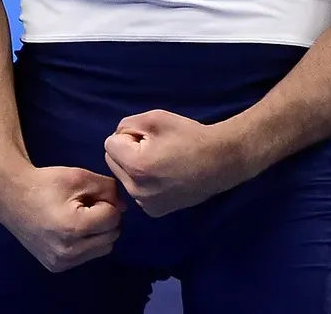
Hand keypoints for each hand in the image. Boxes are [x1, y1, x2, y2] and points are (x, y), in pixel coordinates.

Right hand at [0, 165, 123, 272]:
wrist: (11, 197)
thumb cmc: (45, 183)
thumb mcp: (79, 176)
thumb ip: (108, 189)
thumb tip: (123, 207)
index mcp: (75, 227)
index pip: (113, 218)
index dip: (106, 202)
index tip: (88, 195)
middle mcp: (70, 251)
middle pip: (112, 236)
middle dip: (104, 219)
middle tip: (85, 205)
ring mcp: (62, 262)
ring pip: (103, 249)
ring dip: (98, 233)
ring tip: (80, 217)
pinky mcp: (57, 267)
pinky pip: (87, 257)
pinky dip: (86, 243)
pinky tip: (71, 230)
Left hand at [103, 110, 250, 218]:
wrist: (221, 161)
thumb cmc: (188, 136)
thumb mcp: (153, 118)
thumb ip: (126, 125)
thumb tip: (117, 138)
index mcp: (136, 166)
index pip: (109, 144)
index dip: (128, 136)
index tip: (149, 138)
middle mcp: (137, 190)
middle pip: (113, 162)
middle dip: (127, 152)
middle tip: (155, 148)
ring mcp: (146, 204)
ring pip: (124, 177)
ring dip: (134, 168)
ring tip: (161, 162)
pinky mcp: (156, 211)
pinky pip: (137, 190)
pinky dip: (144, 182)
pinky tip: (164, 176)